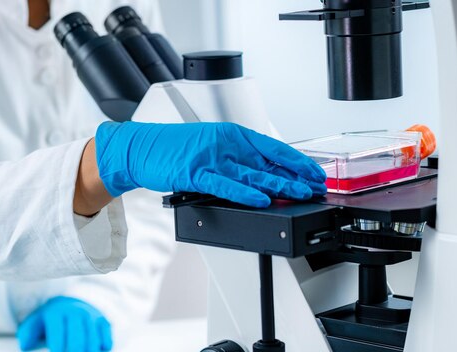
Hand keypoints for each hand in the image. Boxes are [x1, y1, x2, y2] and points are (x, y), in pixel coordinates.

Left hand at [17, 296, 111, 351]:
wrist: (70, 304)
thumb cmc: (49, 322)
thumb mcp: (34, 324)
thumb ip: (27, 335)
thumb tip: (27, 346)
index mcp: (55, 313)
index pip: (57, 342)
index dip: (57, 351)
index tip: (56, 351)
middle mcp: (76, 312)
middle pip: (77, 345)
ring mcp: (92, 316)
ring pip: (92, 345)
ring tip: (79, 351)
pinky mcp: (104, 322)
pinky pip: (106, 343)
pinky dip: (100, 350)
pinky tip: (91, 349)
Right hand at [95, 121, 326, 207]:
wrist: (141, 148)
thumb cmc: (175, 148)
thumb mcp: (212, 146)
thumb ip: (237, 158)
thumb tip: (264, 174)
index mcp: (232, 135)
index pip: (272, 147)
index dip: (296, 161)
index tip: (314, 171)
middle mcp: (225, 143)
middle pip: (268, 162)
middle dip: (295, 175)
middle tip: (315, 185)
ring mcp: (211, 158)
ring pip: (252, 173)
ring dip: (279, 185)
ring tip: (299, 193)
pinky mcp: (196, 173)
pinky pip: (225, 185)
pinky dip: (244, 192)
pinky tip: (261, 198)